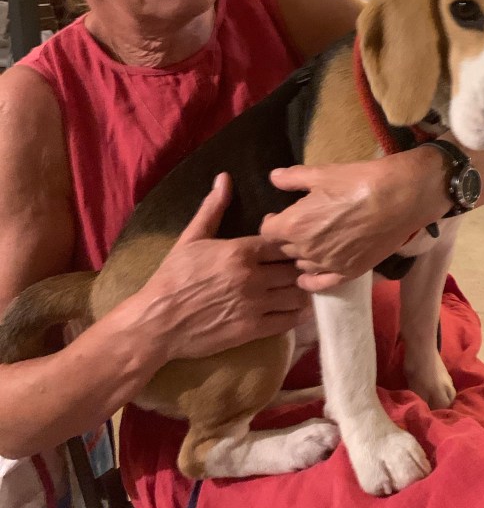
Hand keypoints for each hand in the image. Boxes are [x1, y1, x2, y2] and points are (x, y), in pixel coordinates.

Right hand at [137, 173, 310, 360]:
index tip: (289, 246)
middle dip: (298, 266)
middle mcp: (253, 276)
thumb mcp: (191, 238)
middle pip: (294, 267)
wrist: (158, 322)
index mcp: (240, 251)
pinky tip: (296, 308)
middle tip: (299, 267)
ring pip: (297, 293)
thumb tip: (224, 178)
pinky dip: (297, 313)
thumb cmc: (173, 277)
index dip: (289, 243)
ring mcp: (255, 304)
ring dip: (301, 289)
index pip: (282, 242)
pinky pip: (289, 320)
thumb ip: (212, 208)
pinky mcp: (254, 330)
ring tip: (299, 286)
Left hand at [260, 150, 446, 292]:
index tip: (280, 215)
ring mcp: (327, 264)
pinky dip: (312, 281)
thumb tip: (273, 178)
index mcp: (294, 225)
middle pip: (283, 249)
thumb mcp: (322, 173)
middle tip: (300, 225)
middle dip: (287, 237)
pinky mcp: (348, 273)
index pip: (267, 232)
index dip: (272, 222)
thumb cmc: (358, 181)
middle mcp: (306, 250)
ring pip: (301, 264)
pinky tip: (309, 276)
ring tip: (312, 243)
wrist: (399, 198)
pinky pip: (321, 284)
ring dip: (302, 254)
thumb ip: (293, 178)